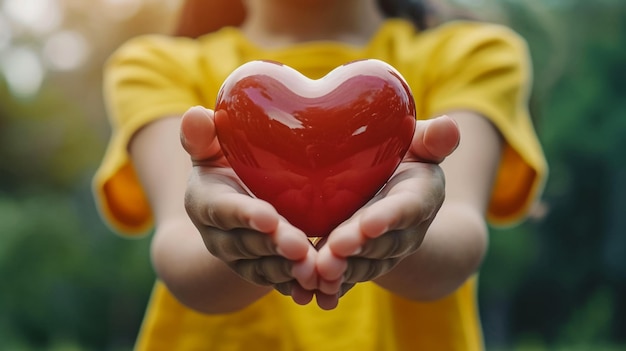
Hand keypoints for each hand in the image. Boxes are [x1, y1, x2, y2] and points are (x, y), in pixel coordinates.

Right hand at [180, 106, 317, 304]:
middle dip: (274, 247)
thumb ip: (201, 136)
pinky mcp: (264, 270)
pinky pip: (281, 282)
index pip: (224, 210)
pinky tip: (323, 290)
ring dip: (290, 272)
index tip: (268, 216)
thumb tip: (194, 115)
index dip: (245, 215)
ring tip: (316, 271)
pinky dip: (300, 287)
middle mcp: (221, 237)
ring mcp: (242, 259)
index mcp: (207, 203)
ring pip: (266, 268)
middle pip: (248, 244)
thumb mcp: (209, 149)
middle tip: (300, 247)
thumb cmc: (224, 165)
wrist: (231, 206)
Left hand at [314, 115, 459, 308]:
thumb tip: (448, 125)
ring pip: (361, 266)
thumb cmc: (404, 161)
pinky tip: (306, 294)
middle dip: (358, 249)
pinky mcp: (359, 264)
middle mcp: (403, 233)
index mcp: (419, 198)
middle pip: (381, 244)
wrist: (395, 199)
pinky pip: (345, 280)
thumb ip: (432, 139)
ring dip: (340, 272)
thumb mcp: (420, 147)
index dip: (389, 217)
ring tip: (317, 272)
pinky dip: (328, 288)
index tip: (370, 222)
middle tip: (334, 252)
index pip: (406, 209)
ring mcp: (381, 253)